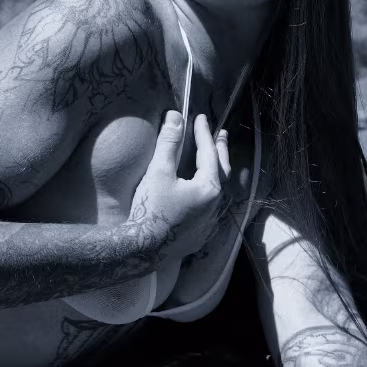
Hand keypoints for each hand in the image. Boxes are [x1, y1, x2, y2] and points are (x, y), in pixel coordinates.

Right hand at [128, 110, 236, 256]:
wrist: (143, 249)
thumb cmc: (151, 209)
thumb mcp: (158, 172)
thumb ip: (169, 143)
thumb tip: (175, 117)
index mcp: (209, 188)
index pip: (209, 153)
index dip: (204, 133)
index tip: (200, 117)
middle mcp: (216, 205)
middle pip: (223, 171)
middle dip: (221, 150)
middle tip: (221, 134)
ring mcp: (211, 222)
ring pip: (222, 191)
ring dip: (220, 172)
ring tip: (218, 161)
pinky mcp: (203, 234)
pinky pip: (215, 209)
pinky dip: (214, 194)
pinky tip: (208, 194)